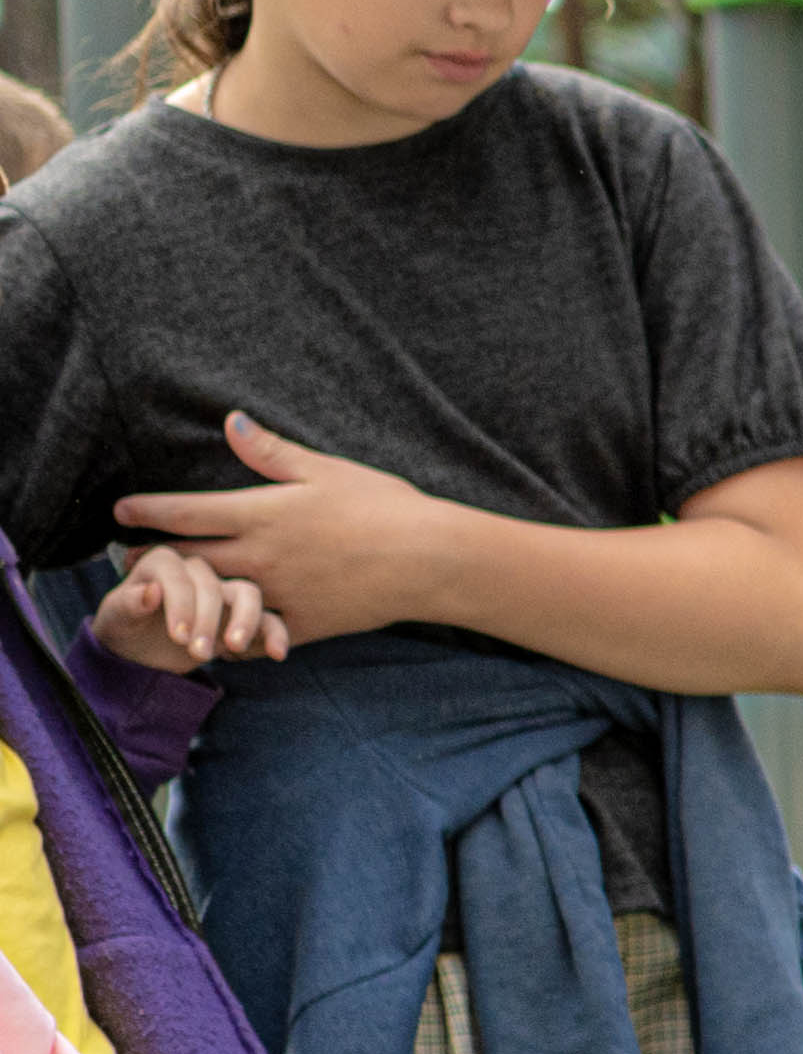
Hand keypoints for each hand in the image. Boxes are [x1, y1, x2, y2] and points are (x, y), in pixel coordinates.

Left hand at [88, 542, 286, 673]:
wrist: (140, 650)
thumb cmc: (125, 626)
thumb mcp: (116, 617)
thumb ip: (129, 602)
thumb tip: (150, 592)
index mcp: (163, 561)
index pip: (179, 574)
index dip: (181, 604)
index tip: (178, 636)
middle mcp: (196, 570)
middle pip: (214, 585)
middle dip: (208, 620)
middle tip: (198, 652)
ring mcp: (222, 591)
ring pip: (247, 594)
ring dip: (245, 621)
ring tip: (235, 648)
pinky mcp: (241, 615)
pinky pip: (266, 618)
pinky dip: (274, 633)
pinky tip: (278, 653)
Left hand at [114, 413, 454, 644]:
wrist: (429, 559)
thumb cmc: (382, 506)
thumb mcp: (326, 469)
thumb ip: (270, 451)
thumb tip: (230, 420)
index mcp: (260, 513)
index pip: (184, 512)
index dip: (146, 510)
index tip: (122, 510)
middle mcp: (259, 556)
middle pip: (186, 559)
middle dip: (151, 557)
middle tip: (128, 558)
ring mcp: (278, 593)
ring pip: (211, 599)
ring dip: (182, 596)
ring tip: (166, 595)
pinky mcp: (302, 623)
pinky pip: (252, 633)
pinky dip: (230, 632)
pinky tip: (217, 632)